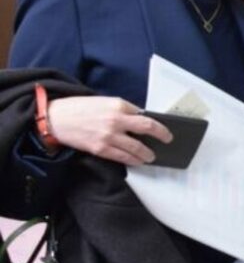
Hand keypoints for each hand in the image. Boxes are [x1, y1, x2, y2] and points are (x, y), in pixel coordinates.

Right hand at [46, 96, 171, 164]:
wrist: (56, 118)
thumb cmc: (80, 108)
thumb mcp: (105, 101)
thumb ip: (123, 109)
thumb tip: (139, 118)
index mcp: (119, 105)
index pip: (145, 115)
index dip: (157, 123)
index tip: (165, 129)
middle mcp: (117, 120)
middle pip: (147, 128)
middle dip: (162, 135)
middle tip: (167, 140)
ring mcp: (109, 136)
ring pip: (136, 147)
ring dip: (147, 154)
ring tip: (151, 156)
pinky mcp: (100, 148)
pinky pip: (122, 157)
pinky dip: (133, 160)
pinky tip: (138, 161)